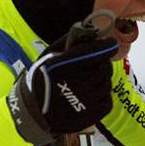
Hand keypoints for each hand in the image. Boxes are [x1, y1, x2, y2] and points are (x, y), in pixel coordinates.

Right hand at [8, 17, 117, 145]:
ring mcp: (87, 101)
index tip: (110, 43)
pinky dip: (102, 96)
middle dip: (103, 63)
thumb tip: (88, 31)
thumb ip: (67, 42)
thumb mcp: (48, 56)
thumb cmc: (42, 80)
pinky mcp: (93, 115)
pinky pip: (108, 101)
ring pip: (107, 84)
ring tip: (90, 82)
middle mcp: (77, 83)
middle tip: (96, 64)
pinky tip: (92, 96)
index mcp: (65, 66)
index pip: (96, 51)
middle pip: (105, 67)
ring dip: (102, 80)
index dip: (107, 45)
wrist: (34, 113)